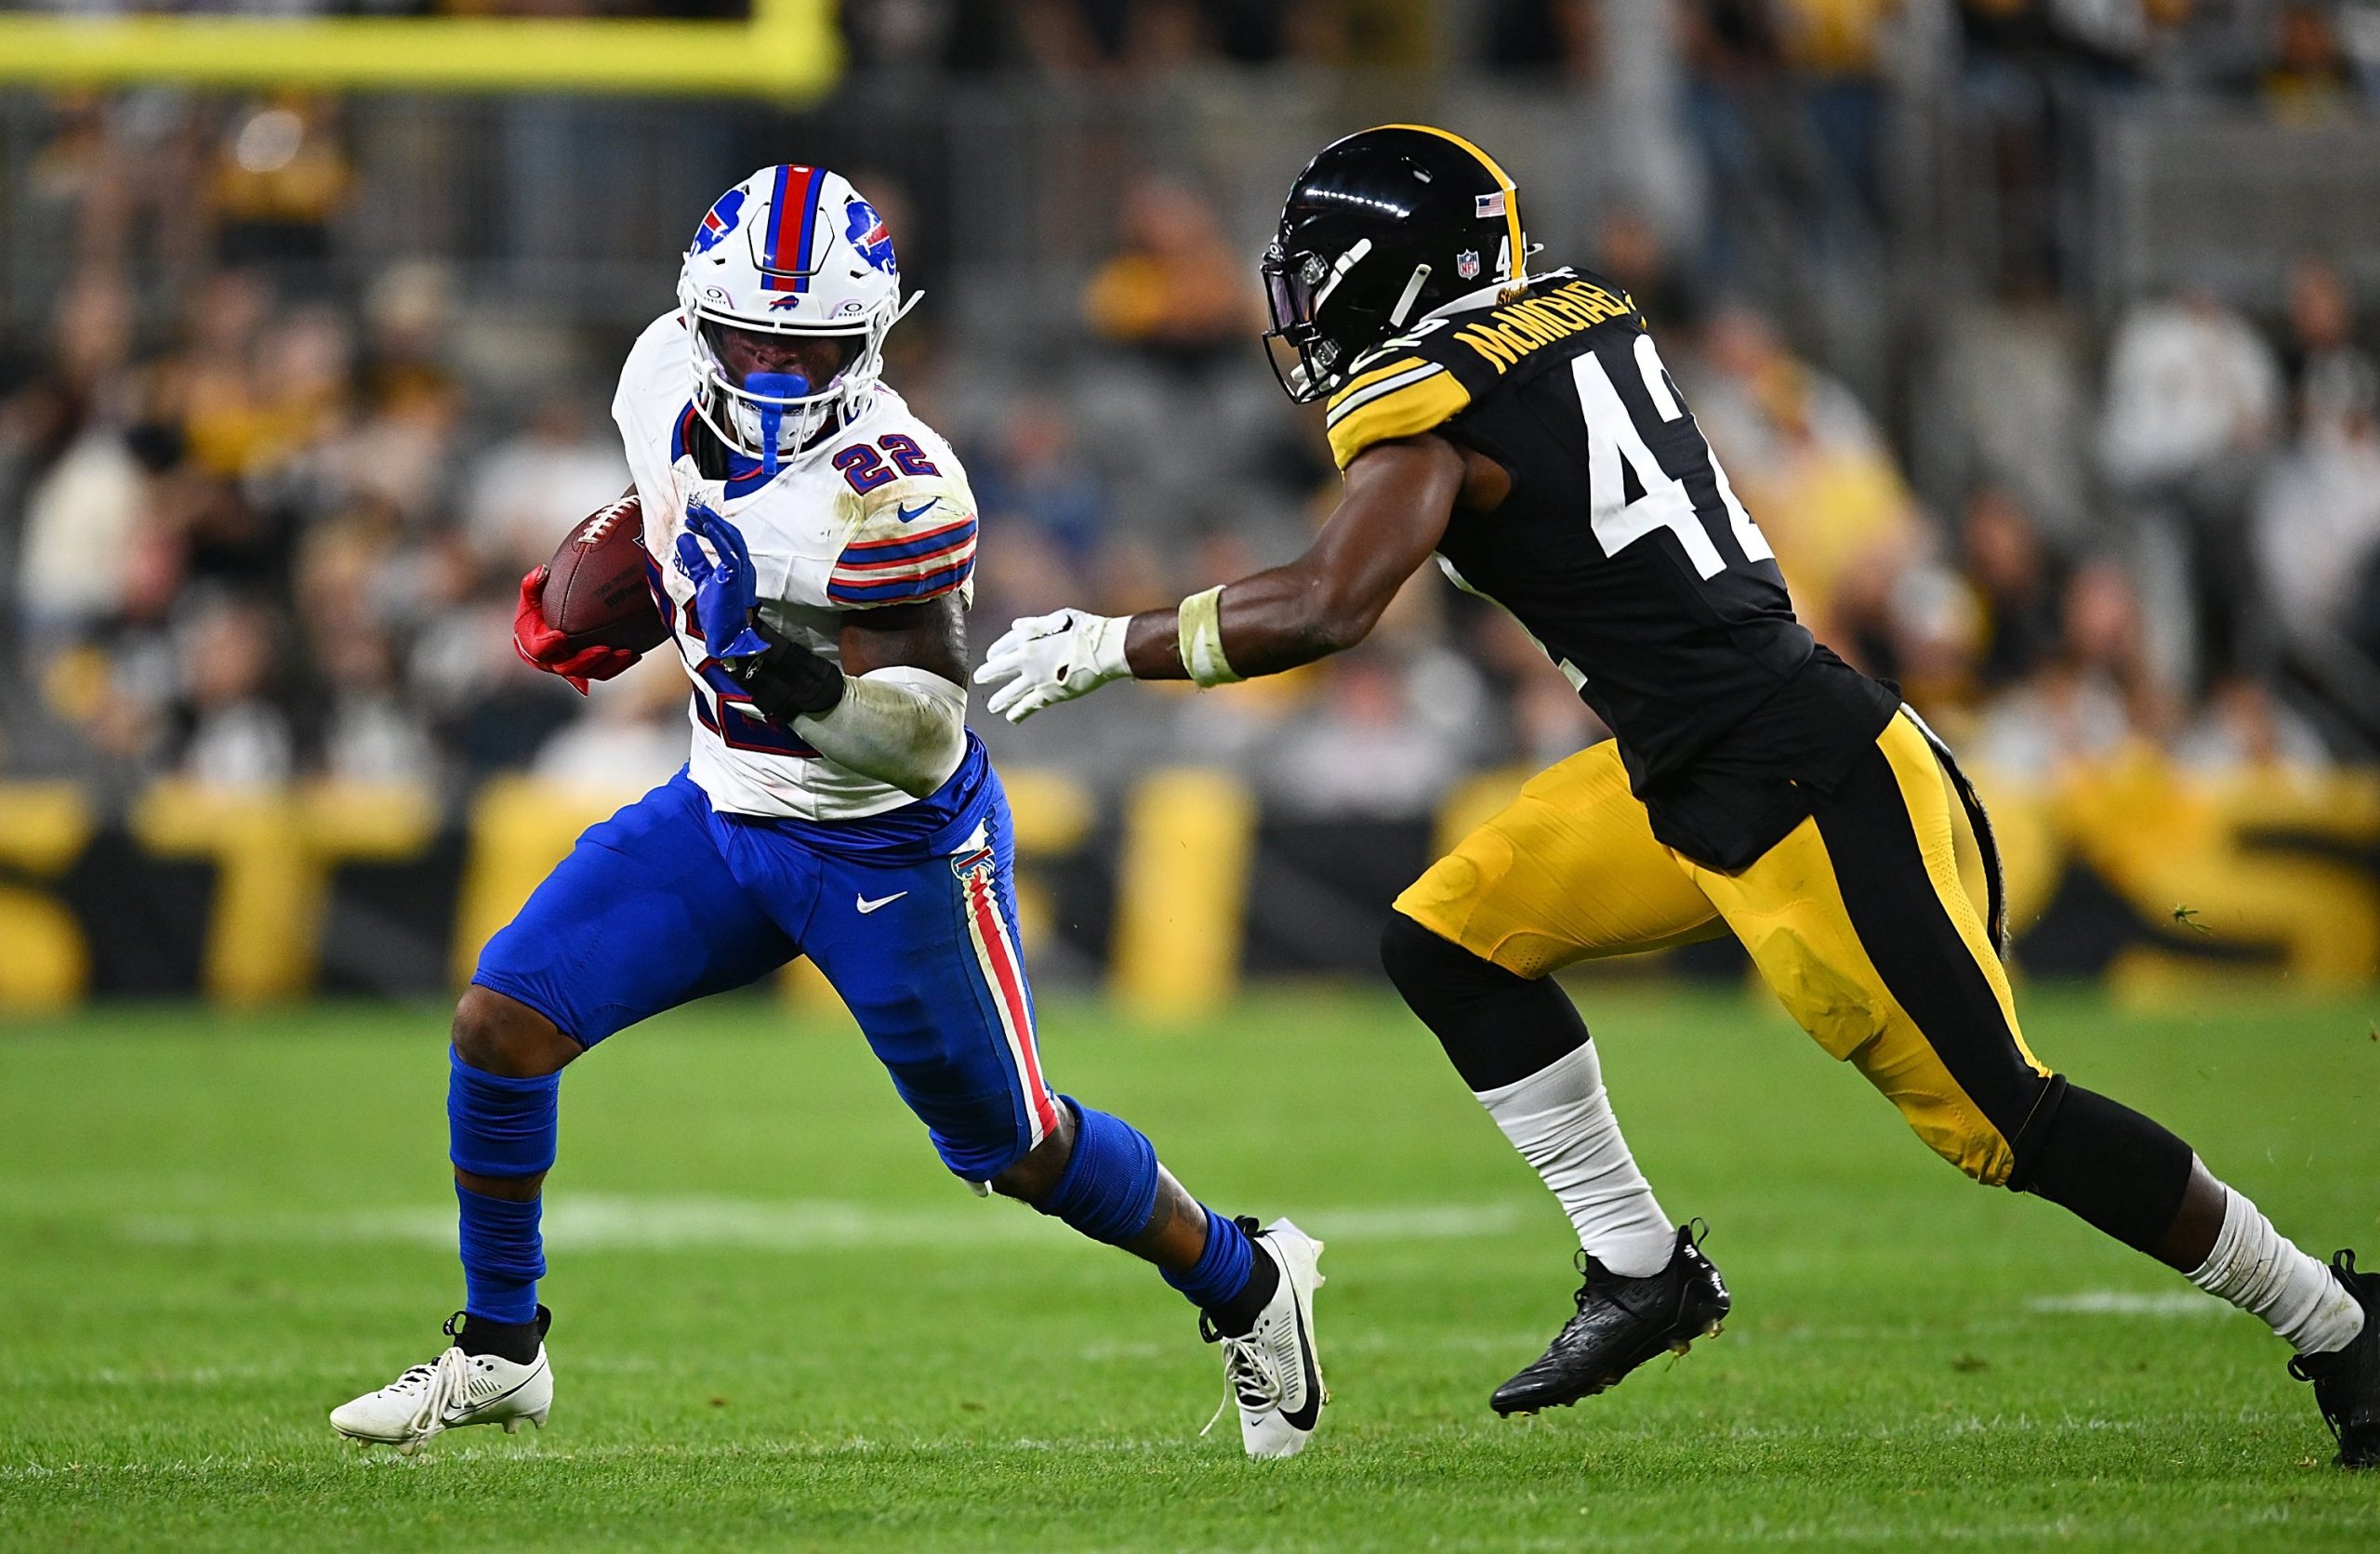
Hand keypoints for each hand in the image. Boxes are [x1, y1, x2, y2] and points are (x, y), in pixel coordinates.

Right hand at [513, 567, 638, 695]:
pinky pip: (604, 671)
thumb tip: (542, 571)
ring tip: (625, 653)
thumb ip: (533, 584)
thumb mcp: (531, 595)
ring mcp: (571, 666)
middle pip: (568, 668)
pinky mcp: (587, 668)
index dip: (549, 645)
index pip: (538, 650)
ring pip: (590, 673)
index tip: (561, 636)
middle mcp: (552, 662)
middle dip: (587, 660)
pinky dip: (619, 665)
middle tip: (604, 648)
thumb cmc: (536, 610)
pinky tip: (635, 653)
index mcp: (533, 645)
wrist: (544, 626)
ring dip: (609, 665)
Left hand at [673, 503, 769, 659]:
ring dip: (713, 523)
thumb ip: (696, 560)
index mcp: (738, 567)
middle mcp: (744, 567)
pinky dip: (718, 537)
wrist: (727, 639)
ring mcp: (741, 572)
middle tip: (693, 511)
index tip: (694, 518)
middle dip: (711, 519)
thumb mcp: (702, 580)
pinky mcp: (734, 579)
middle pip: (730, 535)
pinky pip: (729, 553)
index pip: (727, 539)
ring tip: (698, 514)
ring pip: (731, 540)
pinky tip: (706, 526)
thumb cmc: (719, 615)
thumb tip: (684, 539)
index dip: (711, 525)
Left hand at [972, 608, 1131, 722]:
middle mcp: (1027, 658)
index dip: (996, 652)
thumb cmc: (1087, 629)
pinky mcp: (1049, 694)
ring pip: (1011, 692)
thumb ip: (1035, 624)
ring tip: (993, 707)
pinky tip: (1012, 718)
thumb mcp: (1059, 618)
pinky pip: (1029, 706)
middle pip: (1000, 669)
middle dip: (988, 675)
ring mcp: (1036, 678)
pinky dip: (1019, 713)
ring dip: (1000, 700)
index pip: (1004, 645)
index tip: (991, 657)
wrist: (1104, 649)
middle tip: (979, 678)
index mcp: (1028, 637)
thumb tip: (1015, 626)